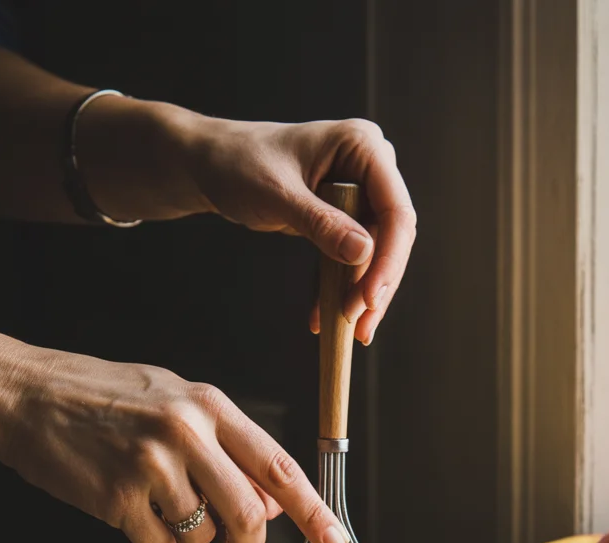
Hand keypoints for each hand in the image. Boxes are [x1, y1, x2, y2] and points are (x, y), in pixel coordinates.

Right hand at [3, 348, 347, 542]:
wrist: (26, 395)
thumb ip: (227, 449)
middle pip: (249, 515)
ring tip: (157, 501)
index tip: (335, 540)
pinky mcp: (116, 497)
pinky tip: (128, 509)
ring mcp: (150, 465)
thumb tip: (274, 505)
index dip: (313, 510)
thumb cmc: (107, 398)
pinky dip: (153, 541)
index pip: (278, 465)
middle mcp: (185, 432)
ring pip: (202, 536)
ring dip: (190, 536)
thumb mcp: (175, 403)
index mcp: (209, 405)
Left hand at [184, 117, 416, 344]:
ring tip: (349, 329)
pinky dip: (339, 288)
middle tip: (361, 326)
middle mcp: (370, 167)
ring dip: (361, 294)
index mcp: (362, 146)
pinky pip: (351, 259)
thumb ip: (320, 222)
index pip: (395, 209)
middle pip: (392, 236)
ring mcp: (359, 193)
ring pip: (376, 254)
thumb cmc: (239, 163)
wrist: (213, 164)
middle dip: (377, 284)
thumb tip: (363, 253)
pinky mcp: (344, 217)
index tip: (369, 298)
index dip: (388, 258)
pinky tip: (323, 316)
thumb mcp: (278, 194)